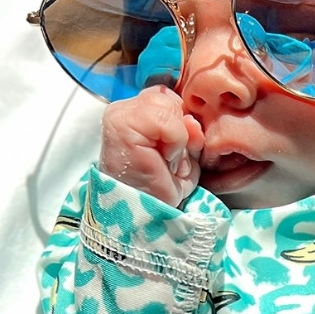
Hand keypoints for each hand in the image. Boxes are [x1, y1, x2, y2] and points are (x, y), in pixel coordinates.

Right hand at [99, 86, 202, 206]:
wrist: (144, 215)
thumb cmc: (161, 188)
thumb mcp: (184, 154)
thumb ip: (190, 131)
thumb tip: (193, 121)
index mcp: (139, 113)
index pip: (171, 99)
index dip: (183, 124)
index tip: (175, 153)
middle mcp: (126, 109)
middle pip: (171, 98)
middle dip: (181, 131)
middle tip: (170, 160)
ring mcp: (121, 113)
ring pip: (169, 105)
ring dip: (178, 139)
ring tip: (165, 161)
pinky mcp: (121, 122)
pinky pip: (166, 119)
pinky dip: (174, 142)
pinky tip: (163, 161)